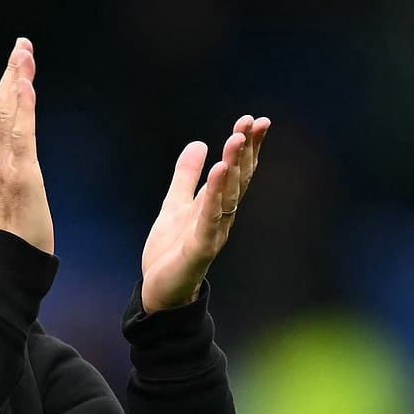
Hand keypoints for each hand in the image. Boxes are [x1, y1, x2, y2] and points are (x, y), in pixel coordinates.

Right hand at [0, 38, 54, 254]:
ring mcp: (7, 164)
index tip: (15, 61)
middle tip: (21, 44)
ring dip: (17, 80)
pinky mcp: (22, 174)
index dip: (6, 87)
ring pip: (9, 114)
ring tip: (23, 53)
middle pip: (1, 107)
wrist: (16, 258)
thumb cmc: (14, 231)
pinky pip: (21, 134)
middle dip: (11, 73)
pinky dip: (23, 107)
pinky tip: (24, 84)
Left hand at [140, 115, 270, 311]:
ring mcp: (213, 232)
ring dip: (233, 166)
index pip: (237, 171)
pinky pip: (210, 218)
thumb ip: (186, 177)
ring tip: (235, 139)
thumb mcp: (175, 205)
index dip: (246, 147)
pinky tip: (219, 173)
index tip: (254, 120)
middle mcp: (221, 217)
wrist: (159, 293)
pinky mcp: (200, 248)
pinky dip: (216, 196)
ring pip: (228, 196)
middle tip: (252, 122)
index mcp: (216, 205)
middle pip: (238, 179)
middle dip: (245, 150)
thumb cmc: (170, 252)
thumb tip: (198, 143)